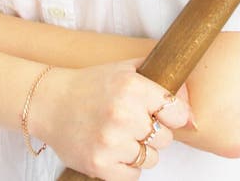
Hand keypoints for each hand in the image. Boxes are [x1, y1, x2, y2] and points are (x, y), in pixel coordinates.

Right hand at [32, 58, 194, 179]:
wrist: (50, 102)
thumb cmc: (90, 85)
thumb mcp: (124, 69)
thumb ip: (158, 75)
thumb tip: (190, 94)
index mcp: (131, 86)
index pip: (176, 111)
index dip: (173, 114)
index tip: (164, 114)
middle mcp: (123, 114)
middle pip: (165, 138)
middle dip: (154, 131)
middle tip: (134, 122)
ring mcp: (111, 141)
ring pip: (151, 158)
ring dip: (140, 149)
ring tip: (121, 135)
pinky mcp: (100, 165)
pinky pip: (133, 175)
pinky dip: (127, 166)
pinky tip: (114, 148)